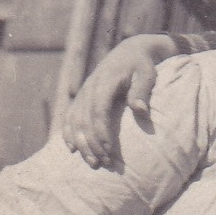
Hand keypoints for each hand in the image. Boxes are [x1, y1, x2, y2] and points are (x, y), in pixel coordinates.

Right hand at [61, 34, 177, 167]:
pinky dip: (69, 133)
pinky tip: (72, 149)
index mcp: (105, 81)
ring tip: (93, 162)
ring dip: (81, 143)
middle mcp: (90, 87)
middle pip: (84, 119)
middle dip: (92, 143)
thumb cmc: (142, 65)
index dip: (101, 132)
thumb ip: (142, 91)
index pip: (98, 110)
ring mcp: (83, 92)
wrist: (129, 51)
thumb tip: (140, 110)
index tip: (109, 151)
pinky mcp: (82, 97)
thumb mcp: (147, 74)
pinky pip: (70, 116)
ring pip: (75, 120)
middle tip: (104, 163)